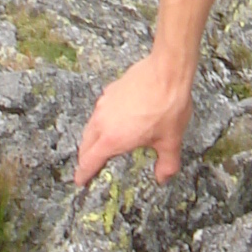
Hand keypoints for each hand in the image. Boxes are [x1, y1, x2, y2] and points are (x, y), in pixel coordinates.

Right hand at [74, 53, 194, 187]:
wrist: (167, 71)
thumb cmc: (167, 104)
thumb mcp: (171, 141)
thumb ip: (167, 164)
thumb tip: (163, 177)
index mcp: (113, 139)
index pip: (89, 161)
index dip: (83, 174)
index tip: (80, 181)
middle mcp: (103, 122)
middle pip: (85, 145)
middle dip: (85, 158)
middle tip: (88, 166)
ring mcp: (104, 104)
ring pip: (90, 127)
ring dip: (91, 139)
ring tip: (99, 145)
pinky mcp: (110, 91)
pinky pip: (100, 111)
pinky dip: (101, 121)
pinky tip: (115, 121)